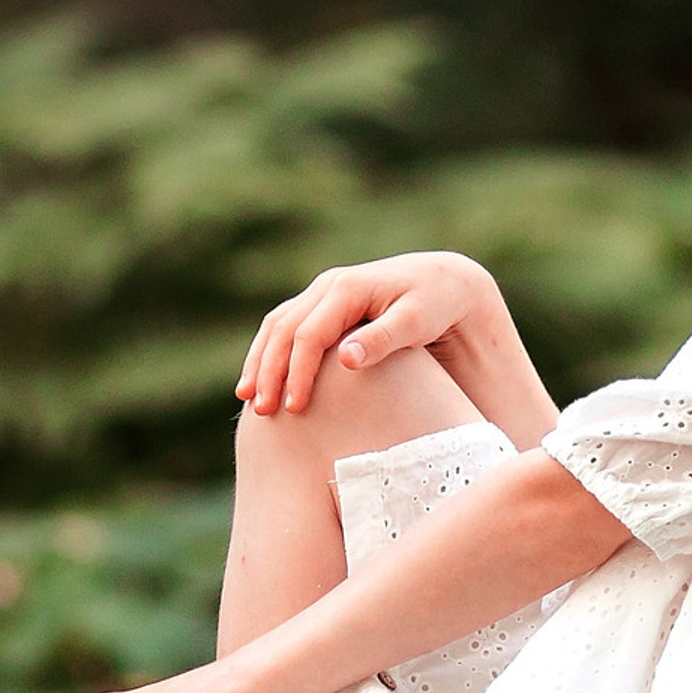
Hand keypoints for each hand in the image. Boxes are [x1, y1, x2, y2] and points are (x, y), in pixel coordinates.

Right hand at [237, 251, 492, 417]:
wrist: (443, 281)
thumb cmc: (434, 304)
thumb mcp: (416, 321)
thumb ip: (382, 340)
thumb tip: (346, 359)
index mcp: (346, 289)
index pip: (308, 336)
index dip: (297, 373)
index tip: (294, 409)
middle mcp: (327, 286)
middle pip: (283, 330)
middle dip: (268, 371)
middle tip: (262, 411)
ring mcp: (322, 292)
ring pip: (277, 326)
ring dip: (259, 361)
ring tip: (248, 398)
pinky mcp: (322, 303)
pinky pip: (285, 325)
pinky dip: (269, 351)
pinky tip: (262, 378)